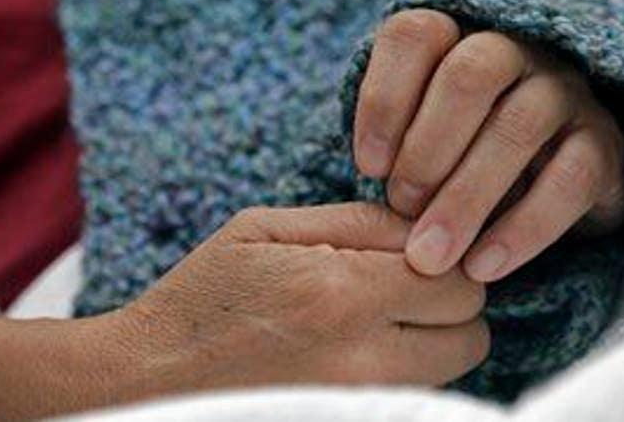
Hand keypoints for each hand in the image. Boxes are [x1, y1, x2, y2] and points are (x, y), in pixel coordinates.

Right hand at [0, 203, 487, 420]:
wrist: (152, 375)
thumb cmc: (206, 294)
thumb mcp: (266, 228)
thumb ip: (355, 221)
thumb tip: (427, 222)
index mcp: (341, 293)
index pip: (457, 278)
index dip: (441, 259)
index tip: (410, 254)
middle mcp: (364, 358)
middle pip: (471, 333)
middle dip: (446, 305)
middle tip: (398, 288)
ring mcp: (360, 402)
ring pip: (452, 372)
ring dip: (430, 342)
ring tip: (373, 321)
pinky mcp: (353, 420)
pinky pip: (416, 397)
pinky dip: (405, 373)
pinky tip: (360, 351)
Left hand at [352, 9, 623, 281]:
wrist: (539, 191)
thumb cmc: (452, 161)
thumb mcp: (411, 147)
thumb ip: (389, 149)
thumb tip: (372, 180)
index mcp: (455, 39)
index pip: (416, 36)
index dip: (385, 99)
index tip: (368, 166)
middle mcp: (514, 52)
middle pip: (471, 74)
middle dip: (427, 148)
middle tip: (402, 207)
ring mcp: (565, 91)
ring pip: (521, 124)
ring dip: (468, 194)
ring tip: (433, 252)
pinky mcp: (604, 143)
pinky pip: (572, 179)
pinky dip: (524, 228)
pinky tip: (484, 265)